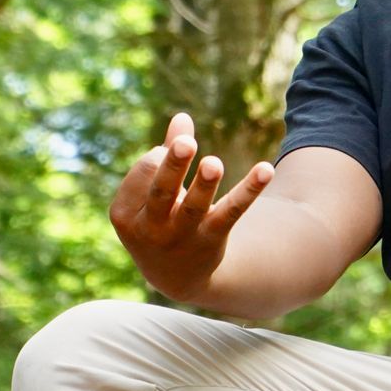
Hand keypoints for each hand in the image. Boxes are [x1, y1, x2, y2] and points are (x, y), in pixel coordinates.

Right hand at [109, 113, 273, 302]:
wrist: (175, 275)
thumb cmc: (159, 219)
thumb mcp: (153, 191)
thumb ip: (167, 154)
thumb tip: (183, 116)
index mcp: (125, 212)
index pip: (145, 172)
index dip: (164, 156)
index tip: (171, 154)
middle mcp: (150, 228)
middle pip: (162, 191)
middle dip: (173, 166)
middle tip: (186, 143)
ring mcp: (181, 237)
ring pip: (195, 207)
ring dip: (206, 184)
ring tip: (214, 163)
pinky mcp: (211, 241)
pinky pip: (230, 213)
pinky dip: (248, 191)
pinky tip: (265, 169)